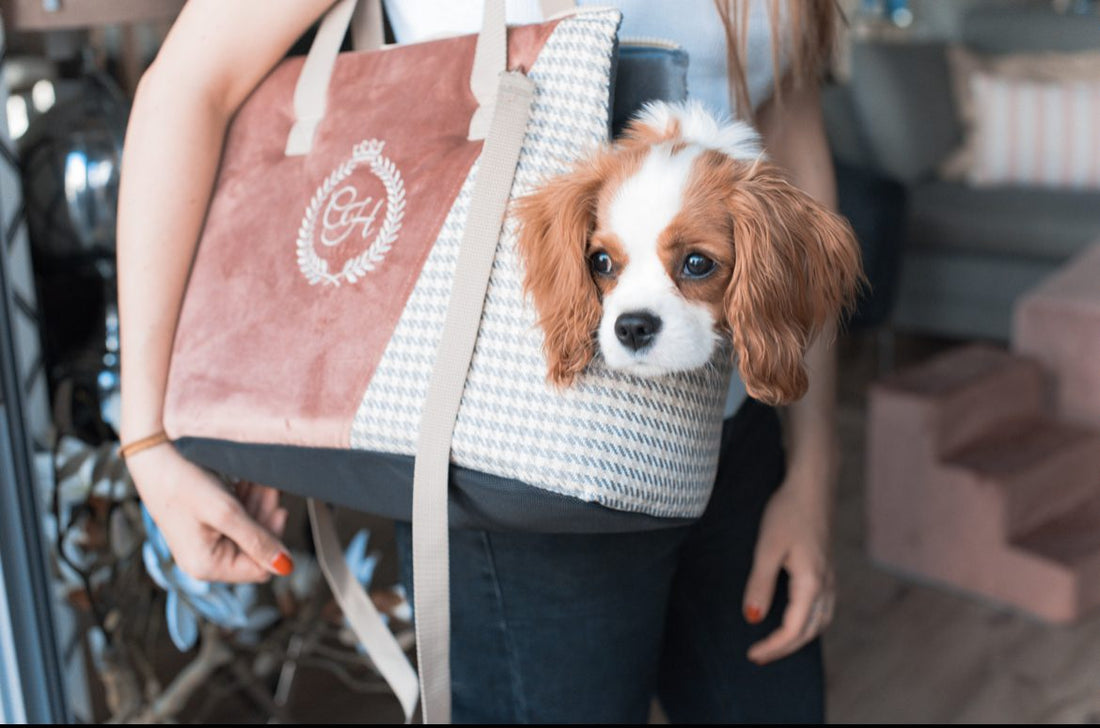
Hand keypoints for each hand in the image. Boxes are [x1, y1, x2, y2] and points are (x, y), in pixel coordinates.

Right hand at [127, 443, 292, 582]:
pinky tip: (247, 482)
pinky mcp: (205, 524)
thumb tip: (286, 566)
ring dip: (258, 505)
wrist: (154, 452)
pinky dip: (245, 501)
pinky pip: (235, 519)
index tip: (280, 510)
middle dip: (265, 518)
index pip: (259, 569)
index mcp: (207, 566)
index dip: (274, 542)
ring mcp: (204, 542)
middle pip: (254, 549)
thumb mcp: (226, 512)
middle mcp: (204, 560)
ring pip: (248, 530)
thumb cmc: (183, 482)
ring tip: (260, 480)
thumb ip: (258, 540)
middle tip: (270, 488)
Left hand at [742, 468, 834, 664]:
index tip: (752, 655)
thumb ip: (760, 585)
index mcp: (811, 583)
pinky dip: (810, 621)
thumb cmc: (788, 512)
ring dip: (801, 637)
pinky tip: (796, 616)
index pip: (794, 630)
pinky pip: (823, 606)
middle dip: (786, 648)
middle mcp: (825, 584)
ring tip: (777, 643)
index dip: (773, 647)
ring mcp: (829, 576)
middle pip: (811, 631)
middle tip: (760, 655)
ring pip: (821, 620)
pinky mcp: (827, 567)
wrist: (811, 485)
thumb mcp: (767, 549)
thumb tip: (753, 618)